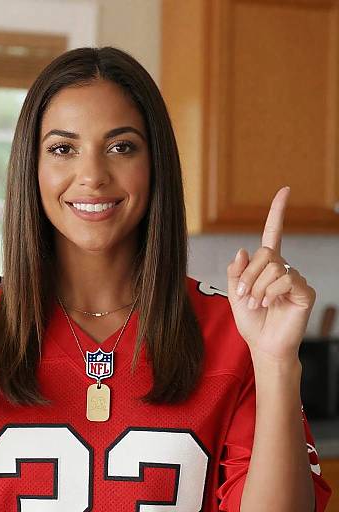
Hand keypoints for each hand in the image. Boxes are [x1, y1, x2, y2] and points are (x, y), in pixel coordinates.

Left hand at [226, 187, 315, 361]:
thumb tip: (242, 249)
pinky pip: (286, 279)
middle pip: (264, 253)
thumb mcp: (235, 292)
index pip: (272, 233)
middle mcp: (283, 268)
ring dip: (257, 286)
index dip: (277, 212)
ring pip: (273, 267)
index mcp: (265, 266)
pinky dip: (271, 291)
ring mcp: (295, 279)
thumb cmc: (250, 319)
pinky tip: (268, 304)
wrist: (262, 344)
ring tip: (256, 302)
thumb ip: (236, 271)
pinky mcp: (305, 291)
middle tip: (244, 294)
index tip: (285, 190)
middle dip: (248, 274)